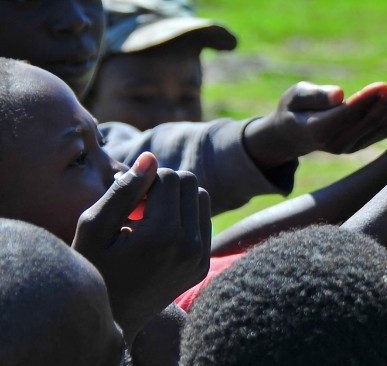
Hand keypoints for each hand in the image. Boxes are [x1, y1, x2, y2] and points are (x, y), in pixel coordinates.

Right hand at [72, 152, 210, 344]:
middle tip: (136, 210)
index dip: (144, 182)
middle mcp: (191, 246)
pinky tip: (157, 236)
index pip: (169, 176)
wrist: (109, 319)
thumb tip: (151, 157)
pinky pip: (203, 221)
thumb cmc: (92, 268)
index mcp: (164, 235)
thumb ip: (124, 190)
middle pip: (189, 183)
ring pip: (201, 198)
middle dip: (163, 187)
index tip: (126, 204)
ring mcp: (200, 258)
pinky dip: (183, 218)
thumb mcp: (94, 227)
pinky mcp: (203, 265)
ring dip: (176, 200)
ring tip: (147, 222)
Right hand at [244, 81, 386, 167]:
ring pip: (378, 129)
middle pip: (367, 122)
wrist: (292, 135)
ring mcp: (348, 147)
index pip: (347, 114)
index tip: (384, 86)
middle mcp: (336, 142)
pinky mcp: (358, 146)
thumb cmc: (293, 108)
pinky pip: (380, 135)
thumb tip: (339, 95)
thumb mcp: (295, 96)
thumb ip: (314, 96)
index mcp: (318, 129)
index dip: (367, 100)